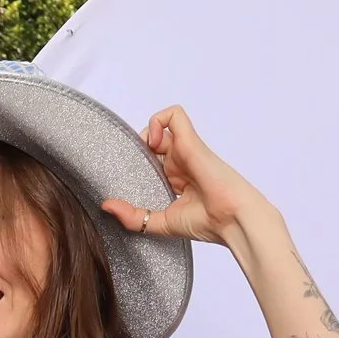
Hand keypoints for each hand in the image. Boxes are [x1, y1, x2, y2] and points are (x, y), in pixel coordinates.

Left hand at [99, 105, 266, 248]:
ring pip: (160, 125)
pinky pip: (174, 114)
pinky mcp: (191, 141)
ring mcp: (185, 150)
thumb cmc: (207, 222)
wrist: (232, 219)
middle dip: (136, 147)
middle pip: (151, 141)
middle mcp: (180, 162)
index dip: (136, 162)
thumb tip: (106, 205)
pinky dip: (158, 120)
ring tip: (143, 154)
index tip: (123, 176)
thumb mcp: (161, 222)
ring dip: (145, 134)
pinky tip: (153, 143)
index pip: (151, 160)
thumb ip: (134, 217)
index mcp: (175, 178)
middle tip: (128, 165)